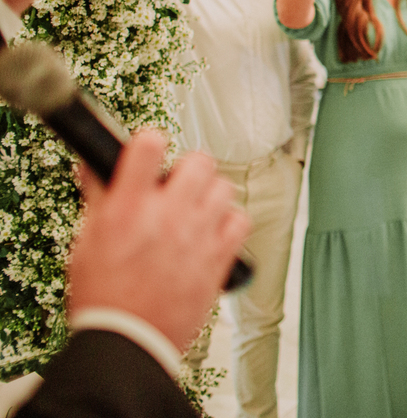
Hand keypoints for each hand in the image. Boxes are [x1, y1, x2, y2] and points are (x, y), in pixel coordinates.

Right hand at [69, 132, 250, 353]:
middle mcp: (167, 216)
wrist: (128, 342)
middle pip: (199, 162)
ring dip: (210, 194)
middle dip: (188, 169)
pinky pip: (241, 220)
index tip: (150, 148)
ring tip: (196, 209)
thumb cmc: (104, 297)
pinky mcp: (220, 258)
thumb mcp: (87, 242)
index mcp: (127, 208)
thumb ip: (98, 199)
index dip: (150, 142)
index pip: (148, 147)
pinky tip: (213, 231)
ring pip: (224, 187)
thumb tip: (93, 166)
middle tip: (178, 185)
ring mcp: (197, 235)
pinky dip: (230, 222)